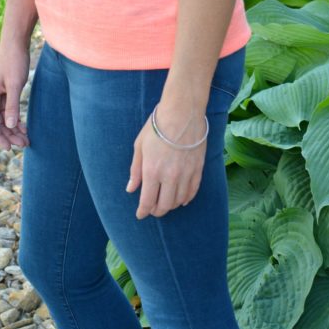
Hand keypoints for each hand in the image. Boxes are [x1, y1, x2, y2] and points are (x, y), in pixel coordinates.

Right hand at [0, 41, 30, 150]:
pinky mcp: (8, 92)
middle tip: (25, 144)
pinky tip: (25, 127)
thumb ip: (12, 105)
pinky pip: (10, 111)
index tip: (10, 148)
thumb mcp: (14, 85)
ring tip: (27, 139)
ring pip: (5, 118)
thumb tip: (11, 126)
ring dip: (14, 129)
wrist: (16, 44)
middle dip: (10, 135)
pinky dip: (17, 120)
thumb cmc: (14, 62)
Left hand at [127, 103, 206, 218]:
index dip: (143, 211)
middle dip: (157, 211)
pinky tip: (182, 200)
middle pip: (164, 205)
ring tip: (166, 204)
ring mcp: (186, 174)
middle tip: (153, 210)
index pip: (147, 201)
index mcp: (152, 171)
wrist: (182, 113)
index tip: (140, 215)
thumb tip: (130, 188)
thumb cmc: (157, 127)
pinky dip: (186, 198)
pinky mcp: (198, 169)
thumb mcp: (139, 147)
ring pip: (179, 200)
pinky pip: (193, 191)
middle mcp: (169, 176)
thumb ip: (135, 171)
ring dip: (171, 205)